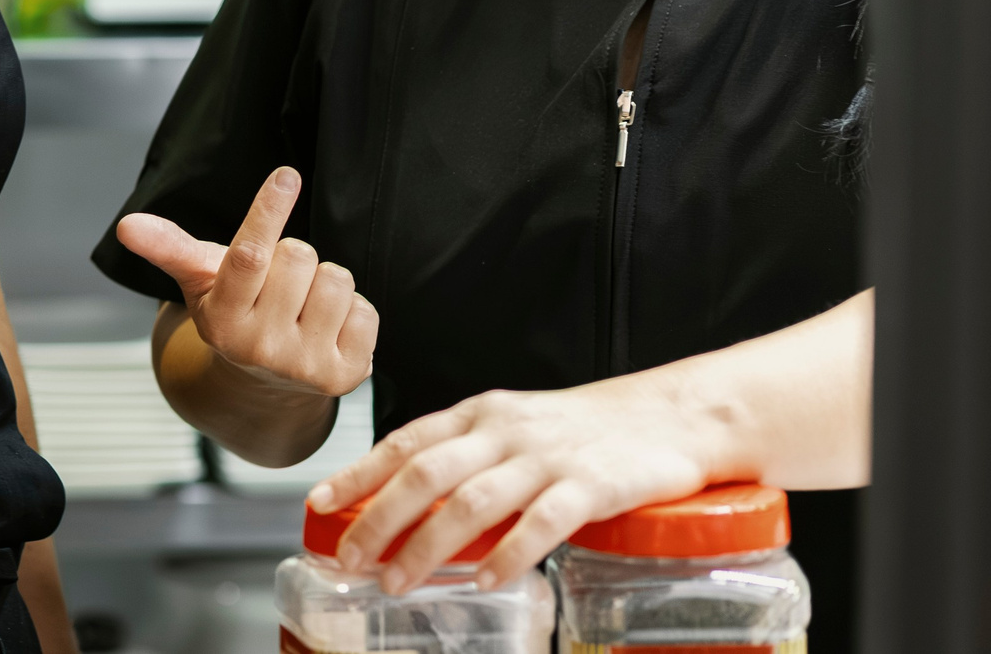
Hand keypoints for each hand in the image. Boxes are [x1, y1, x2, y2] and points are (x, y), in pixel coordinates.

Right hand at [115, 167, 374, 399]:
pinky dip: (351, 310)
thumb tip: (126, 225)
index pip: (249, 256)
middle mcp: (261, 348)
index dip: (267, 211)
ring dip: (323, 281)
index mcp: (222, 321)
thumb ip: (168, 248)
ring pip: (336, 279)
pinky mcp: (346, 376)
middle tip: (277, 282)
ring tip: (302, 303)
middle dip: (292, 256)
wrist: (264, 383)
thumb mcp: (199, 279)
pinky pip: (365, 310)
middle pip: (300, 256)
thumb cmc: (234, 310)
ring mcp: (305, 366)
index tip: (286, 175)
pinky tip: (327, 325)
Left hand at [308, 380, 714, 592]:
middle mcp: (504, 430)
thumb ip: (469, 459)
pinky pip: (542, 522)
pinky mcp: (593, 484)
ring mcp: (547, 457)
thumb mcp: (515, 429)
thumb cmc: (586, 431)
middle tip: (351, 560)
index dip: (359, 473)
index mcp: (480, 413)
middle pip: (425, 473)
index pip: (405, 441)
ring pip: (472, 500)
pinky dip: (508, 554)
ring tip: (398, 582)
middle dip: (379, 520)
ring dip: (428, 545)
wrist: (675, 416)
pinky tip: (483, 582)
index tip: (319, 504)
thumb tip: (410, 508)